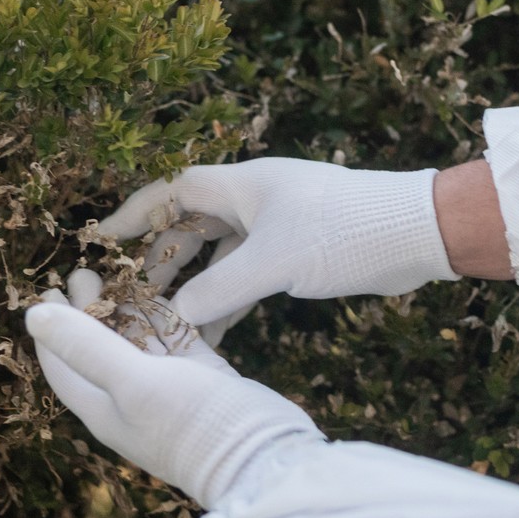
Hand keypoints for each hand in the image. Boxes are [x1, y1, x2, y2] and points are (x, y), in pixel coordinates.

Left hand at [28, 269, 323, 507]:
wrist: (263, 459)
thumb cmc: (192, 425)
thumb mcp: (133, 382)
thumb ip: (86, 347)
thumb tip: (32, 317)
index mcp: (104, 409)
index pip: (63, 367)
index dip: (51, 331)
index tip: (46, 292)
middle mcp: (131, 400)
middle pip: (99, 349)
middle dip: (88, 312)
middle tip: (84, 272)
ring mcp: (169, 389)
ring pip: (139, 343)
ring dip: (127, 312)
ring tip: (120, 276)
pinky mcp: (203, 378)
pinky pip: (177, 342)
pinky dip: (168, 320)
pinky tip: (164, 294)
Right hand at [98, 159, 456, 329]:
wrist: (417, 234)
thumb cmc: (345, 233)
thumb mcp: (274, 263)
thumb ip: (218, 290)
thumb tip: (173, 318)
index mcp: (244, 184)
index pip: (172, 190)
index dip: (134, 212)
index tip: (102, 238)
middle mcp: (256, 198)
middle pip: (191, 224)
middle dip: (161, 261)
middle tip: (135, 299)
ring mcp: (278, 225)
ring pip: (219, 253)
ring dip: (194, 286)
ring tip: (168, 324)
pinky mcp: (299, 251)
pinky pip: (247, 273)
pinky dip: (228, 299)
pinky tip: (214, 333)